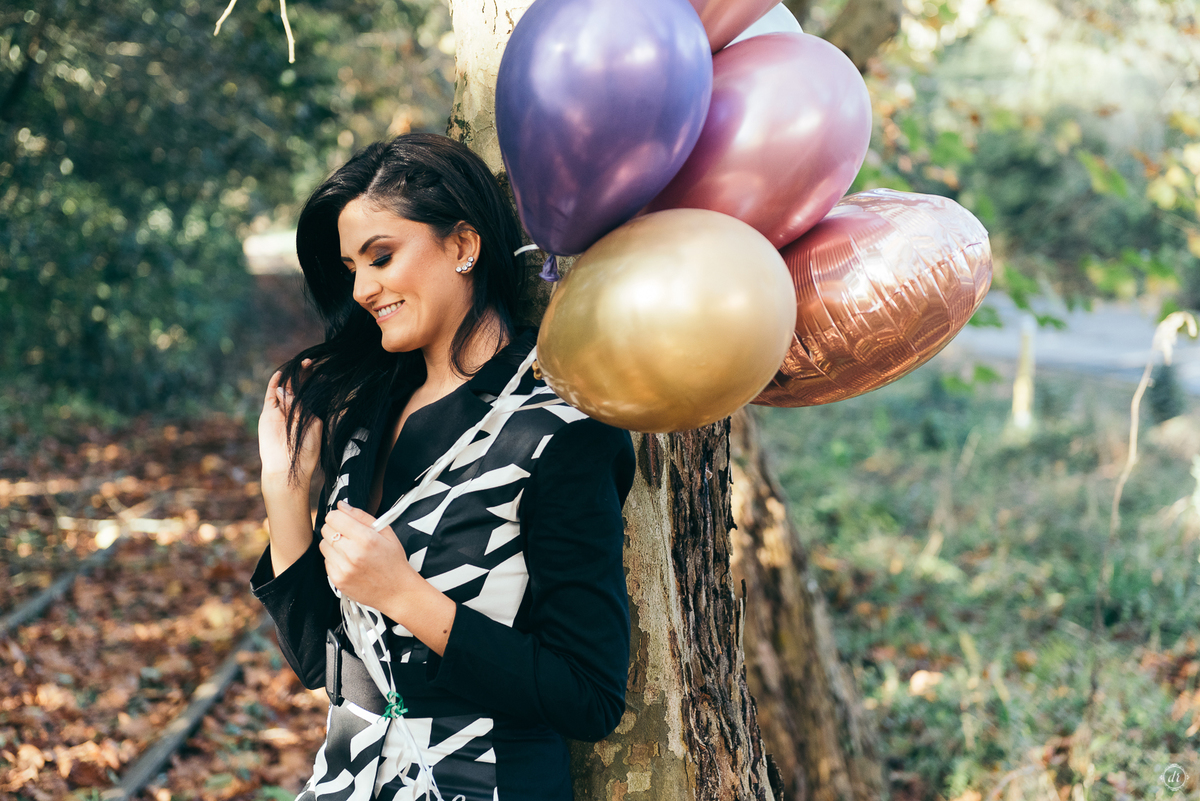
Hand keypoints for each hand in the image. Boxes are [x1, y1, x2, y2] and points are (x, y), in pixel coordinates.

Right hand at [258, 359, 320, 489]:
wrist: (287, 468)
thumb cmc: (305, 452)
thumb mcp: (313, 426)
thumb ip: (305, 408)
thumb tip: (295, 392)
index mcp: (308, 416)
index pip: (311, 395)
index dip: (315, 383)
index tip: (323, 371)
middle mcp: (294, 412)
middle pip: (298, 389)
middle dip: (304, 375)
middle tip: (310, 361)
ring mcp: (281, 412)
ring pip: (285, 389)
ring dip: (292, 377)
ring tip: (300, 364)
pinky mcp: (268, 414)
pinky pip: (271, 395)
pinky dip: (274, 384)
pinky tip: (280, 374)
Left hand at [320, 502, 455, 653]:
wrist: (397, 592)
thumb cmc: (394, 561)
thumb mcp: (386, 533)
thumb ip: (362, 516)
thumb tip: (342, 505)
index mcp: (366, 538)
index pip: (334, 517)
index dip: (339, 516)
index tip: (345, 520)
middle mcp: (353, 553)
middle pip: (326, 529)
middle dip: (335, 528)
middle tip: (348, 535)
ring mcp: (343, 568)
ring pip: (323, 545)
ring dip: (333, 544)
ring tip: (349, 549)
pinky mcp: (338, 580)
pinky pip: (326, 561)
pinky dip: (334, 559)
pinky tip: (348, 562)